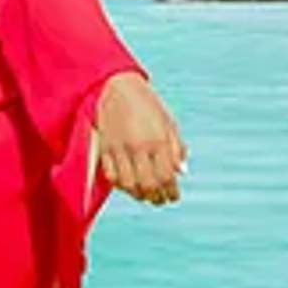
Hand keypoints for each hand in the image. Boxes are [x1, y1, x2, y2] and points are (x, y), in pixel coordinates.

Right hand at [90, 72, 183, 205]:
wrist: (115, 86)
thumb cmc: (146, 103)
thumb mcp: (168, 122)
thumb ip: (176, 148)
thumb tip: (182, 172)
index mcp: (158, 139)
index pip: (166, 176)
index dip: (171, 192)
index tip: (173, 197)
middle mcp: (138, 146)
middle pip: (148, 184)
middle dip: (156, 197)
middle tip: (160, 200)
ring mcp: (119, 149)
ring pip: (129, 184)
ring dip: (138, 194)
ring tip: (145, 195)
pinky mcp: (105, 148)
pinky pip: (112, 176)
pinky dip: (121, 186)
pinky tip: (129, 185)